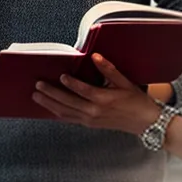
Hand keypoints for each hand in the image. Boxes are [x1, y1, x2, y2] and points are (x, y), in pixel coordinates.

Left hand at [31, 54, 161, 134]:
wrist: (144, 122)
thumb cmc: (136, 101)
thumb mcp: (125, 82)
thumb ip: (109, 69)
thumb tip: (95, 56)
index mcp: (104, 99)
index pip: (83, 90)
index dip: (71, 83)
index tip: (61, 75)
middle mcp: (94, 111)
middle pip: (68, 102)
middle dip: (51, 94)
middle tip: (38, 85)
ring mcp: (90, 120)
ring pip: (65, 112)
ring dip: (49, 104)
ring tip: (36, 96)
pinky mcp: (89, 124)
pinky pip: (69, 119)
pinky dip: (57, 113)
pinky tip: (48, 108)